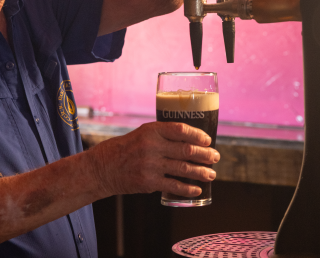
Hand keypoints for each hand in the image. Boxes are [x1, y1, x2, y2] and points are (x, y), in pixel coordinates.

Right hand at [90, 122, 219, 197]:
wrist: (103, 168)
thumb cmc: (126, 149)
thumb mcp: (143, 134)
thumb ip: (163, 135)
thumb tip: (191, 141)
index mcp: (152, 130)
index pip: (181, 130)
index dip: (198, 135)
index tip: (208, 140)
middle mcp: (152, 146)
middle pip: (186, 150)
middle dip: (205, 155)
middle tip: (215, 157)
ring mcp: (150, 165)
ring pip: (183, 169)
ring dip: (201, 172)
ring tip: (211, 174)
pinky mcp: (148, 182)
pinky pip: (173, 185)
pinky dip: (187, 188)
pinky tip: (197, 190)